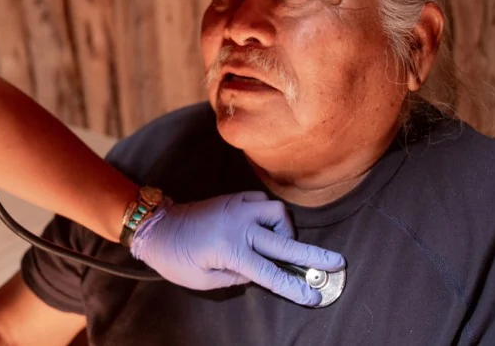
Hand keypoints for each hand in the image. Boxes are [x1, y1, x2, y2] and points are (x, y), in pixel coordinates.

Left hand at [129, 191, 344, 304]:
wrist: (157, 226)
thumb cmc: (176, 259)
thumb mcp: (205, 280)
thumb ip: (237, 277)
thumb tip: (262, 273)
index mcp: (229, 250)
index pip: (271, 273)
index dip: (294, 287)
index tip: (314, 296)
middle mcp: (238, 226)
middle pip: (285, 241)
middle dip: (312, 255)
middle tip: (337, 263)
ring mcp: (237, 208)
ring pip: (277, 213)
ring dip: (286, 229)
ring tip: (281, 244)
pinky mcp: (233, 198)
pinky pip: (263, 202)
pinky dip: (271, 214)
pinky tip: (266, 227)